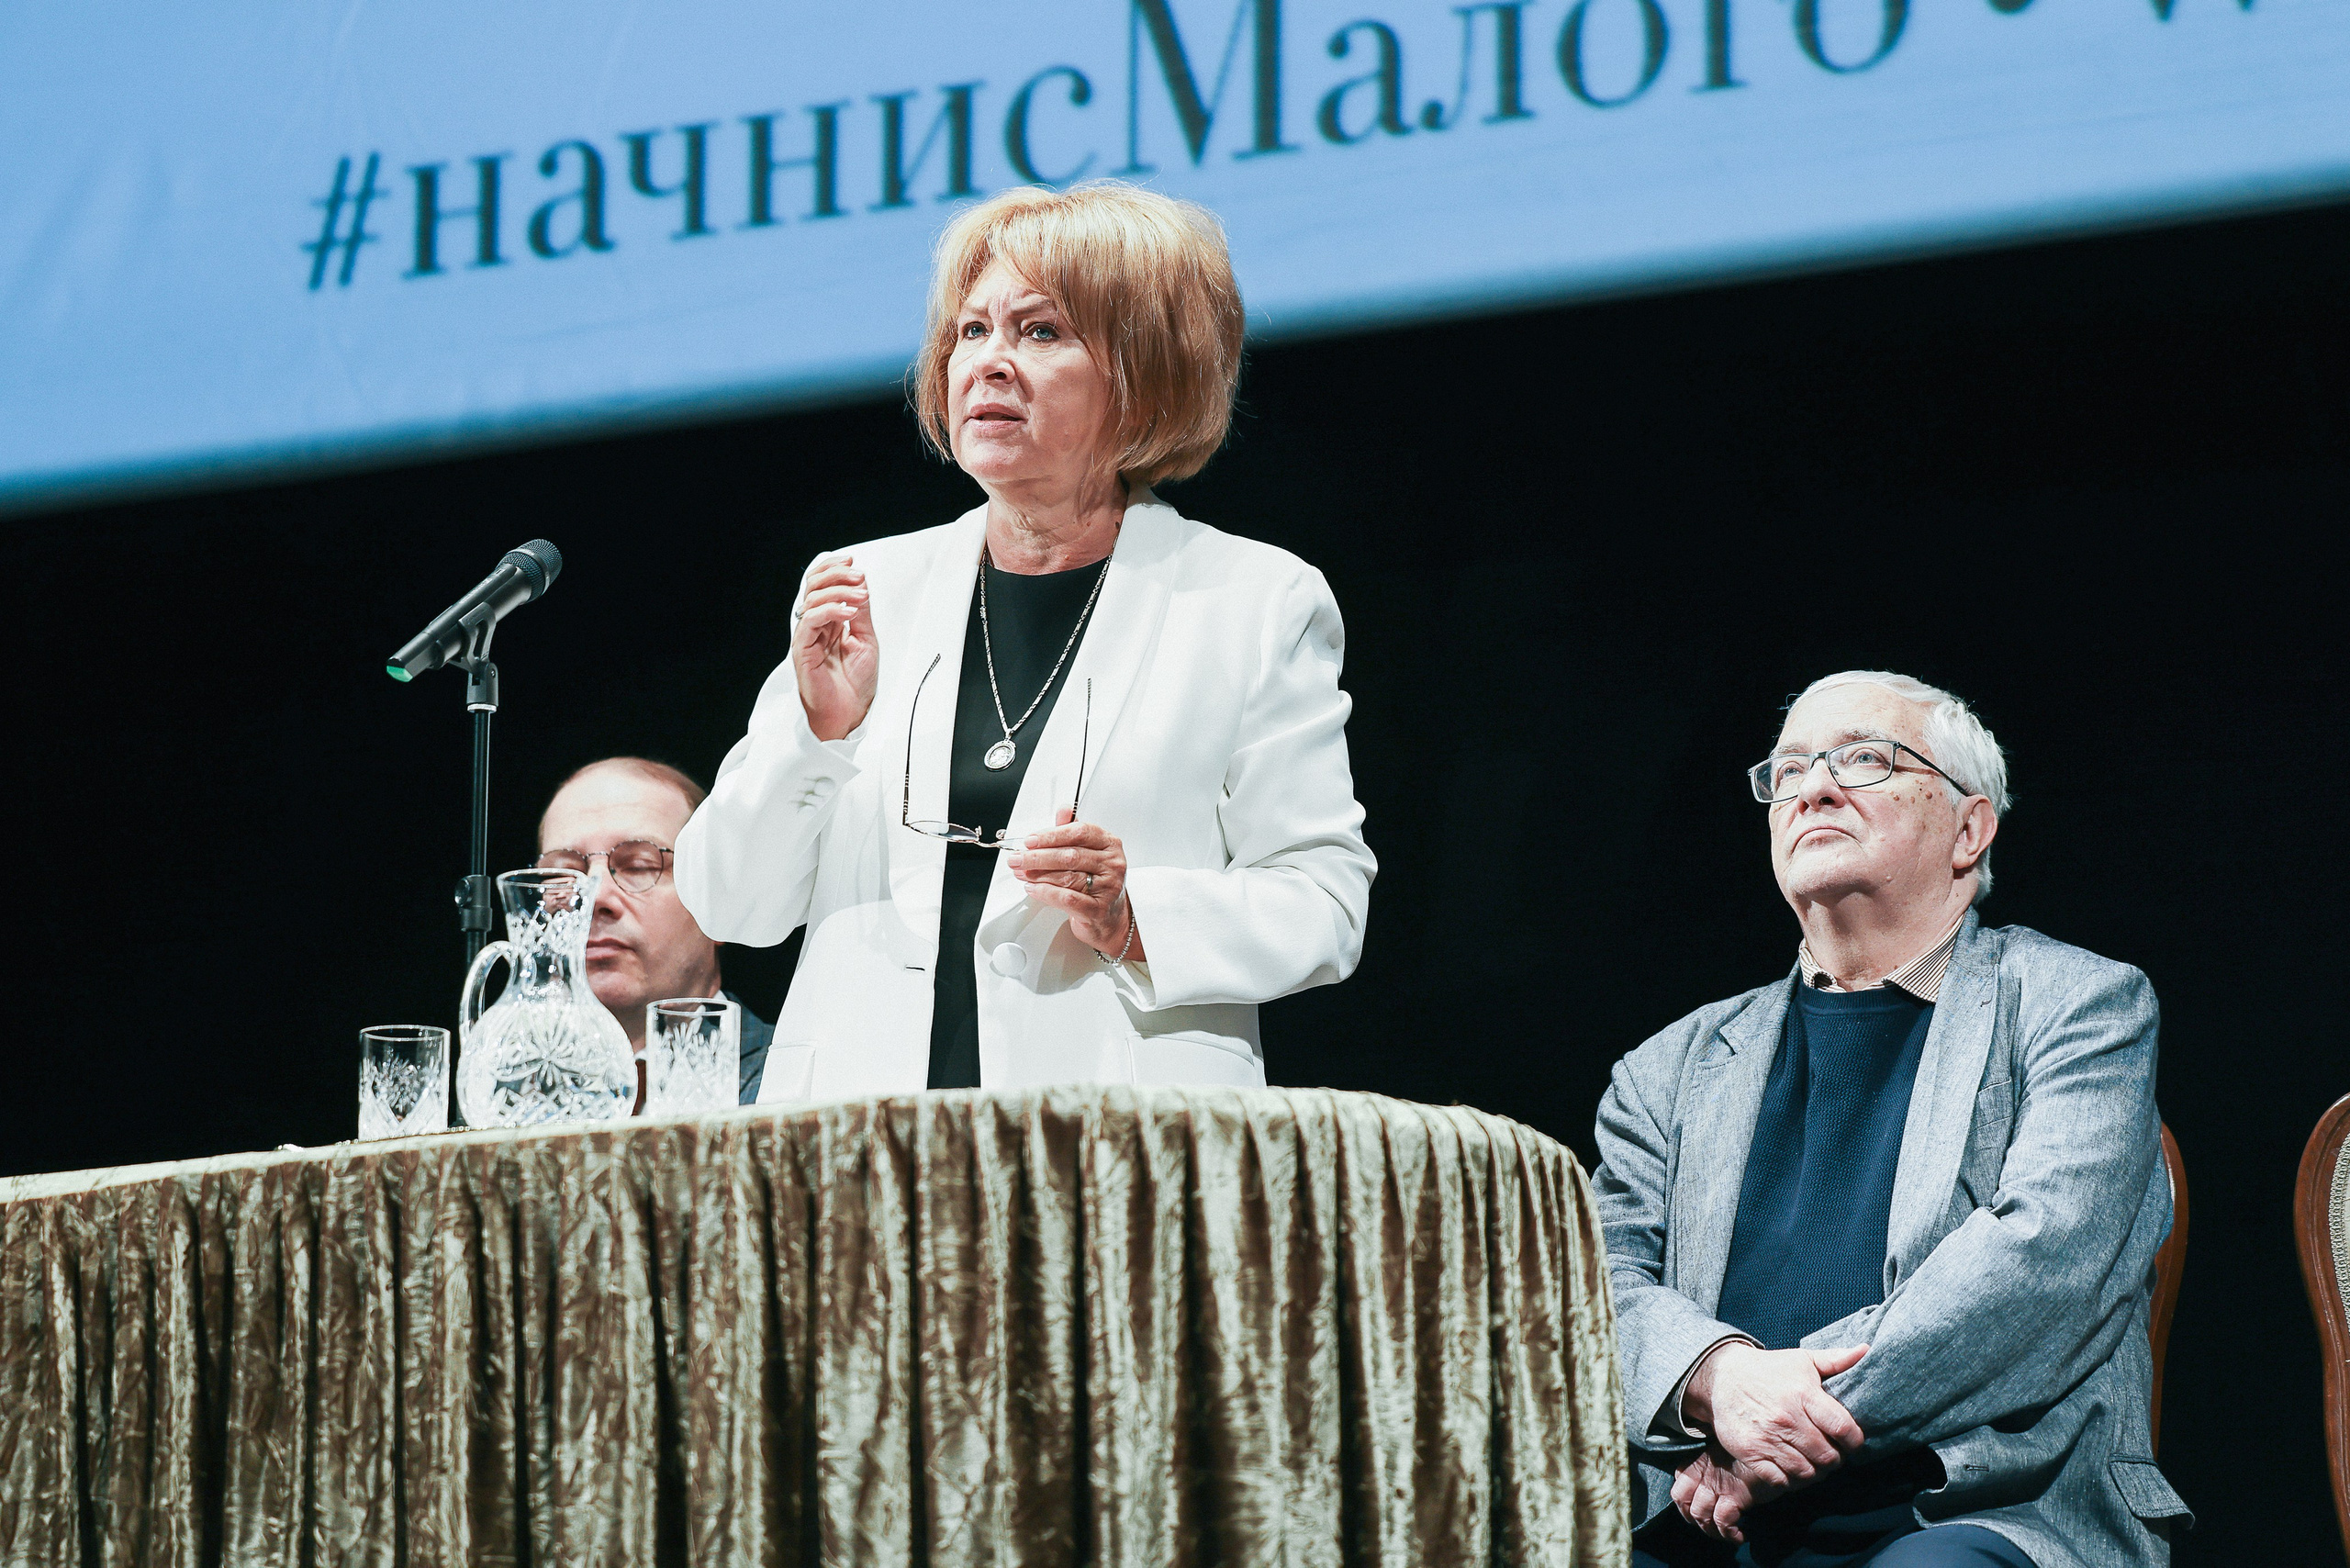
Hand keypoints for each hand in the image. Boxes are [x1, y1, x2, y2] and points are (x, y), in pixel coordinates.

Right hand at [793, 556, 877, 740]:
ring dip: (838, 592)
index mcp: (828, 622)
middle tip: (858, 577)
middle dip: (836, 575)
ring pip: (811, 599)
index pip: (822, 585)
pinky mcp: (802, 650)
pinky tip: (848, 613)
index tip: (854, 564)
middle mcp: (815, 626)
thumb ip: (861, 614)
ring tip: (860, 597)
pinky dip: (830, 611)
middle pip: (813, 586)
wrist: (848, 714)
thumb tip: (861, 584)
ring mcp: (807, 637)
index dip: (834, 569)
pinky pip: (810, 621)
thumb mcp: (866, 640)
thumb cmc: (855, 684)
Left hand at [1007, 808, 1146, 960]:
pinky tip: (1032, 888)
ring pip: (1067, 876)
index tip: (1030, 840)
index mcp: (1109, 844)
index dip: (1051, 835)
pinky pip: (1067, 898)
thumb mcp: (1088, 852)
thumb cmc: (1097, 882)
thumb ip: (1072, 831)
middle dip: (1038, 856)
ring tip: (1021, 872)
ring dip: (1038, 874)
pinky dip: (1046, 892)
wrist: (1109, 917)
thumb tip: (1063, 810)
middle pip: (1070, 855)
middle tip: (1018, 857)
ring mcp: (1107, 888)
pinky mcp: (1097, 910)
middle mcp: (1112, 864)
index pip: (1079, 832)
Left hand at [1673, 1444, 1782, 1541]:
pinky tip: (1742, 1535)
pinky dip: (1731, 1534)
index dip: (1684, 1494)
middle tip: (1707, 1524)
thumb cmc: (1758, 1454)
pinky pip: (1723, 1522)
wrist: (1779, 1453)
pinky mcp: (1736, 1496)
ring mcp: (1719, 1484)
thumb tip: (1720, 1479)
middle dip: (1690, 1516)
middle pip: (1681, 1498)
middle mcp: (1706, 1472)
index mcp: (1703, 1459)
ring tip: (1726, 1533)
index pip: (1679, 1476)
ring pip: (1700, 1515)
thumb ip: (1721, 1464)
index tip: (1695, 1504)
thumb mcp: (1733, 1452)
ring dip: (1711, 1530)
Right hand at [1683, 1341, 1867, 1490]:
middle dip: (1835, 1458)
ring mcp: (1767, 1437)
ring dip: (1815, 1471)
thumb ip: (1836, 1359)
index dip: (1855, 1441)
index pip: (1843, 1428)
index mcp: (1803, 1394)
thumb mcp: (1802, 1359)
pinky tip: (1792, 1468)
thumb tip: (1867, 1350)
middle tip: (1832, 1453)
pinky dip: (1790, 1480)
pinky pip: (1780, 1480)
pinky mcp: (1749, 1452)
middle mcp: (1786, 1418)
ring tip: (1814, 1461)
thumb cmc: (1769, 1370)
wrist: (1721, 1376)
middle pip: (1827, 1456)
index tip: (1852, 1441)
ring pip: (1806, 1472)